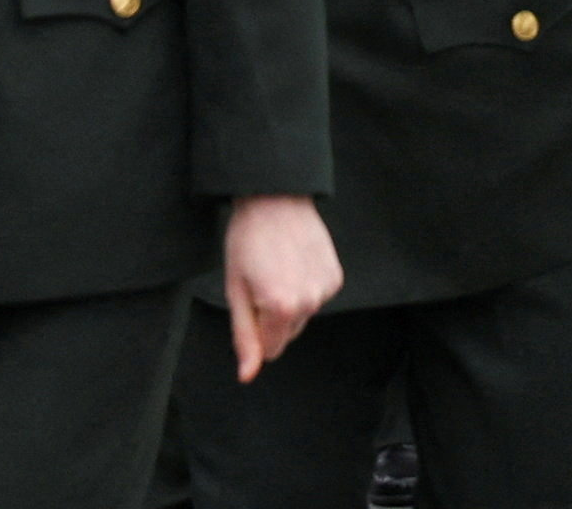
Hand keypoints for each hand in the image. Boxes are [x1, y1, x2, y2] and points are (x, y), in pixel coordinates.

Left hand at [223, 193, 343, 379]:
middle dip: (272, 317)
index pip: (271, 350)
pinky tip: (294, 263)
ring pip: (302, 316)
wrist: (275, 198)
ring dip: (289, 301)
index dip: (256, 330)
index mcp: (282, 308)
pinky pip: (316, 297)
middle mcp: (310, 302)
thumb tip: (248, 374)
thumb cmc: (248, 239)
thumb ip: (244, 336)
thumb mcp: (236, 290)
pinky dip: (305, 287)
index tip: (251, 299)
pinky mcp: (335, 277)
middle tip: (261, 280)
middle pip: (287, 334)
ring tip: (277, 267)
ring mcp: (326, 289)